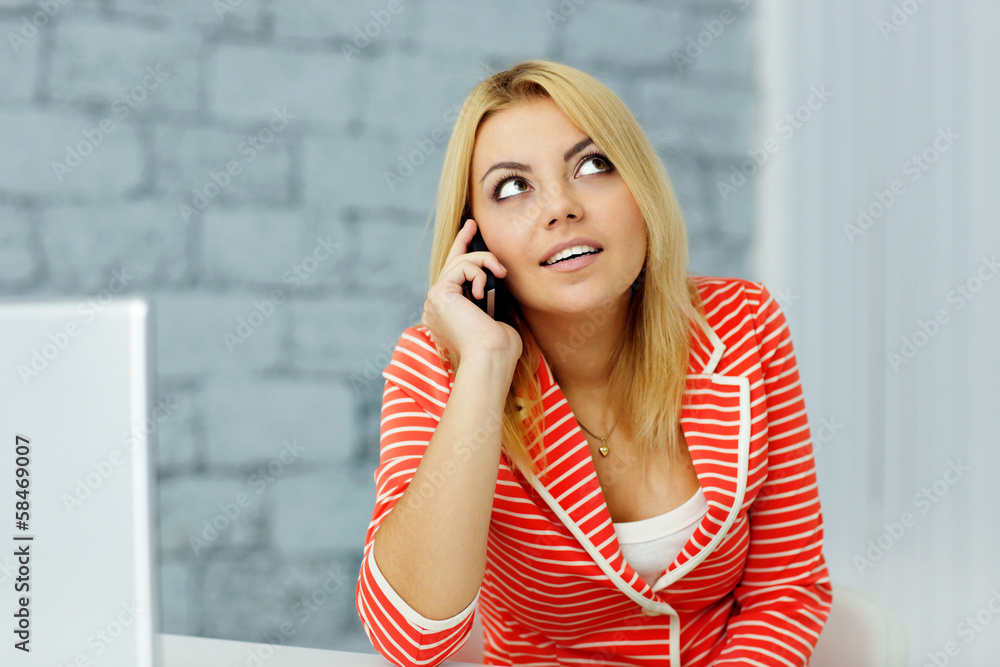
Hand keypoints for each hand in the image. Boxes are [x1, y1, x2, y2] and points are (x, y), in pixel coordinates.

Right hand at [421, 219, 522, 365]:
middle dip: (463, 242)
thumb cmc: (499, 347)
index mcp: (447, 316)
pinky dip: (478, 272)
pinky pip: (460, 267)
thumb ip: (488, 300)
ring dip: (484, 262)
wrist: (491, 357)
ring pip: (459, 264)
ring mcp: (434, 301)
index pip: (453, 279)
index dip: (461, 255)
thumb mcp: (495, 318)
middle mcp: (436, 308)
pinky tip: (484, 290)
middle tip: (473, 224)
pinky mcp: (439, 294)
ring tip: (501, 274)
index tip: (470, 235)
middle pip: (450, 266)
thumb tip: (494, 281)